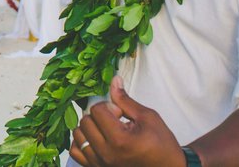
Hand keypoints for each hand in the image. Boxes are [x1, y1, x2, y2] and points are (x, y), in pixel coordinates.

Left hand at [69, 77, 183, 166]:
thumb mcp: (147, 117)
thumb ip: (125, 100)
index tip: (120, 113)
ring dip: (89, 128)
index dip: (108, 106)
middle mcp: (106, 154)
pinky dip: (82, 142)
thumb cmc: (161, 145)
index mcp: (120, 140)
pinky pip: (76, 152)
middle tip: (114, 121)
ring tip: (106, 130)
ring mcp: (100, 164)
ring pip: (78, 136)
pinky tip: (96, 139)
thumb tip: (114, 80)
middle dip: (98, 116)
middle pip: (85, 122)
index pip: (97, 111)